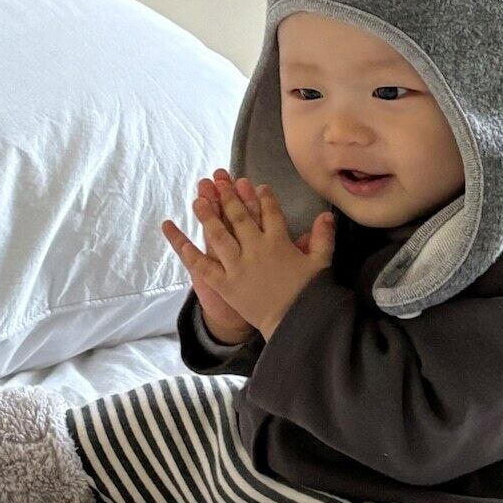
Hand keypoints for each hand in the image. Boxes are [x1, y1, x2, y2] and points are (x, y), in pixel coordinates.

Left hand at [162, 173, 335, 340]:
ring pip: (218, 235)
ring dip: (207, 214)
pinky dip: (187, 249)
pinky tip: (176, 235)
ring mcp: (237, 266)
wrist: (294, 324)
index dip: (262, 197)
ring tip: (198, 198)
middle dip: (228, 196)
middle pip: (239, 217)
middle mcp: (255, 249)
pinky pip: (202, 264)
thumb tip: (326, 213)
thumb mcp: (320, 263)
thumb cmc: (309, 294)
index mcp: (279, 242)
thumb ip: (322, 237)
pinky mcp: (224, 284)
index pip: (269, 213)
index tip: (255, 185)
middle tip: (218, 179)